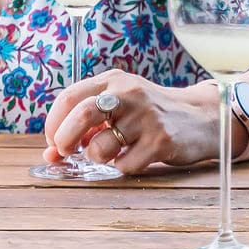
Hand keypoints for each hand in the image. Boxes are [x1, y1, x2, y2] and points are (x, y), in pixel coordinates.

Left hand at [41, 69, 237, 174]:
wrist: (200, 117)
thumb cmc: (149, 113)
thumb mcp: (119, 106)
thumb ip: (85, 124)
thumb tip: (49, 155)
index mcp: (113, 81)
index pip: (68, 98)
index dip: (53, 124)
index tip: (53, 141)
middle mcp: (129, 94)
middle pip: (81, 116)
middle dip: (64, 140)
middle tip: (66, 152)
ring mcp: (146, 117)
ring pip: (100, 147)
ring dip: (97, 157)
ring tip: (110, 152)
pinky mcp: (161, 140)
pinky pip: (125, 165)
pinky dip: (122, 167)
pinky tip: (134, 156)